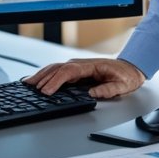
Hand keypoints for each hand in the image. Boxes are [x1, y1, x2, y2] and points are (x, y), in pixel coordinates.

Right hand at [24, 58, 145, 99]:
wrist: (130, 68)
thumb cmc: (126, 76)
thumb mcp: (122, 85)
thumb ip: (109, 89)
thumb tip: (93, 93)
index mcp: (91, 66)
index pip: (69, 71)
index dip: (56, 81)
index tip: (47, 91)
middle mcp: (81, 64)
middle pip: (58, 68)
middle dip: (43, 78)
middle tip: (30, 88)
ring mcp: (77, 67)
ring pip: (55, 69)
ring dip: (41, 75)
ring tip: (28, 83)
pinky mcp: (76, 71)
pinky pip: (58, 72)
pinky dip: (46, 75)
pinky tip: (38, 80)